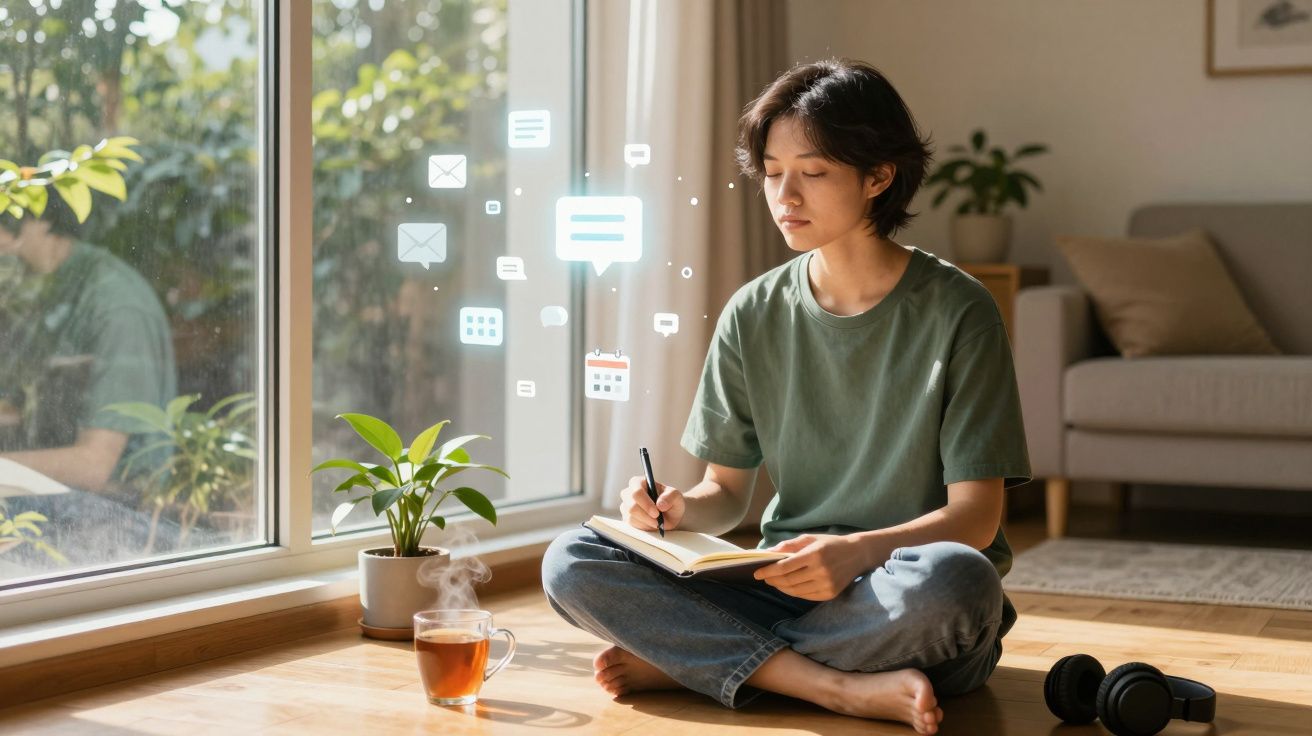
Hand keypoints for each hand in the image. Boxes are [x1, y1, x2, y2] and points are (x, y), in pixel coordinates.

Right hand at [619, 475, 684, 531]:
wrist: (669, 514)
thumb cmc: (671, 502)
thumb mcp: (676, 496)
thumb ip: (670, 497)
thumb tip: (660, 504)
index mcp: (639, 482)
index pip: (636, 492)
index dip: (645, 503)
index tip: (656, 512)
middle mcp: (629, 493)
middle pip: (630, 506)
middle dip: (645, 515)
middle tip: (657, 520)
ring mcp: (626, 506)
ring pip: (631, 517)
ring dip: (646, 522)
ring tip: (658, 522)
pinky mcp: (626, 517)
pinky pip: (632, 525)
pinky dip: (644, 526)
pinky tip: (652, 523)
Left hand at [753, 533, 867, 600]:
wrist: (857, 554)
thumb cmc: (830, 543)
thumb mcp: (809, 538)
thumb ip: (788, 546)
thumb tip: (767, 553)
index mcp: (814, 554)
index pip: (785, 567)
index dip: (768, 571)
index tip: (757, 573)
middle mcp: (821, 571)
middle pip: (788, 581)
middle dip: (773, 580)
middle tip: (764, 577)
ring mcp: (827, 584)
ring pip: (796, 591)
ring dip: (781, 588)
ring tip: (774, 582)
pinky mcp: (831, 594)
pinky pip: (806, 596)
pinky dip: (794, 593)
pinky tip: (788, 587)